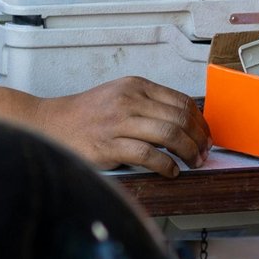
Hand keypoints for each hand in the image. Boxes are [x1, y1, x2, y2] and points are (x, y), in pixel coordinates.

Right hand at [33, 76, 210, 178]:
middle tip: (203, 153)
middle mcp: (129, 100)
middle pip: (180, 118)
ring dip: (188, 152)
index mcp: (136, 86)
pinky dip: (166, 166)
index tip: (205, 135)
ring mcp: (119, 122)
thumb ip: (148, 104)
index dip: (200, 121)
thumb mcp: (120, 96)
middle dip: (199, 139)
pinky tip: (171, 172)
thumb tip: (184, 123)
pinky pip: (149, 155)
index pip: (182, 101)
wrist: (52, 124)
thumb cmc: (87, 114)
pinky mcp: (110, 144)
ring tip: (192, 163)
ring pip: (169, 135)